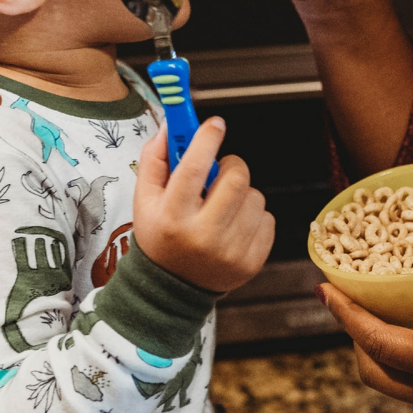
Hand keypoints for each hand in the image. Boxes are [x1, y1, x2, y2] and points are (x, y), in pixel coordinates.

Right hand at [133, 119, 273, 292]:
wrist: (172, 288)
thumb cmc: (159, 235)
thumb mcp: (145, 198)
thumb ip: (154, 158)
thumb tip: (169, 124)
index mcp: (173, 216)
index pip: (193, 168)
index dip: (206, 139)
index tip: (215, 124)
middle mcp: (202, 235)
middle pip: (235, 179)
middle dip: (231, 165)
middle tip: (221, 169)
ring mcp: (230, 252)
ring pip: (255, 197)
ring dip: (242, 193)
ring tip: (224, 205)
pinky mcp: (251, 262)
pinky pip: (267, 220)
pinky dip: (253, 215)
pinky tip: (234, 224)